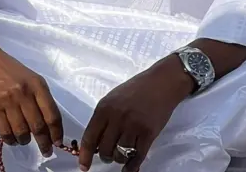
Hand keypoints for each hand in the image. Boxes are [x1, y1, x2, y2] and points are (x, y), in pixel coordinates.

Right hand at [0, 44, 62, 156]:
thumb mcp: (31, 78)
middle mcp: (24, 93)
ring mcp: (8, 101)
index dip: (57, 132)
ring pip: (22, 132)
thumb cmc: (11, 70)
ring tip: (25, 140)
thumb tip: (49, 125)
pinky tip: (13, 139)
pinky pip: (5, 132)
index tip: (58, 142)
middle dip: (44, 143)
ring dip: (26, 141)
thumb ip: (40, 98)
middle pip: (38, 126)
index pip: (52, 113)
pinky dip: (11, 140)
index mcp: (37, 85)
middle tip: (46, 151)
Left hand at [79, 54, 192, 171]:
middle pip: (104, 150)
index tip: (83, 166)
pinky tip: (129, 168)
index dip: (85, 155)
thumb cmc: (136, 89)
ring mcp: (133, 126)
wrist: (161, 82)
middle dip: (105, 156)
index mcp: (105, 107)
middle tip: (109, 153)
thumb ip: (104, 118)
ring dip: (119, 159)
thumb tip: (95, 142)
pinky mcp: (148, 134)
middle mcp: (117, 117)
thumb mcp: (114, 98)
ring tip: (122, 153)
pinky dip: (131, 167)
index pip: (90, 136)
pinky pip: (136, 157)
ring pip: (119, 155)